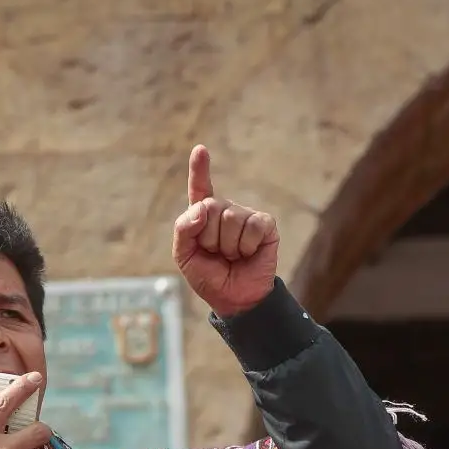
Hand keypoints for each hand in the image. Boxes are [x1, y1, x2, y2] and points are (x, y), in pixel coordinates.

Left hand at [172, 145, 278, 316]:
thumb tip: (202, 209)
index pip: (200, 188)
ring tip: (232, 256)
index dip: (200, 169)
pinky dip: (247, 246)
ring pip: (230, 218)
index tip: (200, 150)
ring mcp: (246, 216)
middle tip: (217, 253)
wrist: (235, 299)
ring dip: (228, 246)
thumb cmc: (209, 276)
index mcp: (203, 216)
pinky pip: (252, 226)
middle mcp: (225, 211)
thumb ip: (183, 229)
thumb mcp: (184, 256)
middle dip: (209, 237)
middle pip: (211, 207)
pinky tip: (248, 254)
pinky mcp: (265, 226)